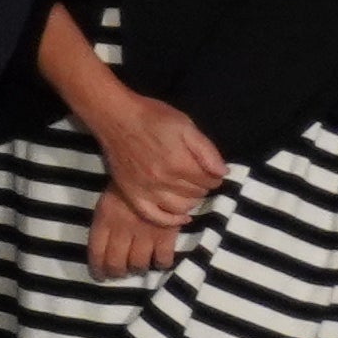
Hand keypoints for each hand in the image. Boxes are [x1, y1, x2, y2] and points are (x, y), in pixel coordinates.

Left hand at [84, 192, 182, 279]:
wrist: (155, 174)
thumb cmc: (128, 188)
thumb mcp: (107, 203)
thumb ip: (103, 226)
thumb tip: (102, 252)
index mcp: (104, 220)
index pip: (96, 253)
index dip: (98, 268)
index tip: (100, 275)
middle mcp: (122, 230)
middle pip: (116, 264)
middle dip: (117, 272)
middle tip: (120, 273)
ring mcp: (145, 233)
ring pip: (138, 264)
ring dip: (138, 268)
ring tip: (139, 265)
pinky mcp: (166, 234)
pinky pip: (162, 259)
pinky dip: (161, 264)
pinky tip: (159, 260)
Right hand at [85, 81, 229, 230]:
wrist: (115, 117)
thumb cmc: (152, 117)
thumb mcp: (186, 125)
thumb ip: (206, 150)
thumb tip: (222, 173)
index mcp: (179, 163)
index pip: (210, 181)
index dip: (214, 175)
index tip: (210, 169)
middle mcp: (164, 181)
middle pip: (196, 194)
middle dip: (202, 186)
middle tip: (198, 176)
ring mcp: (146, 190)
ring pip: (180, 208)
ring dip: (191, 201)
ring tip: (189, 190)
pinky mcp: (132, 194)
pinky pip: (154, 216)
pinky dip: (170, 220)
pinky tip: (181, 216)